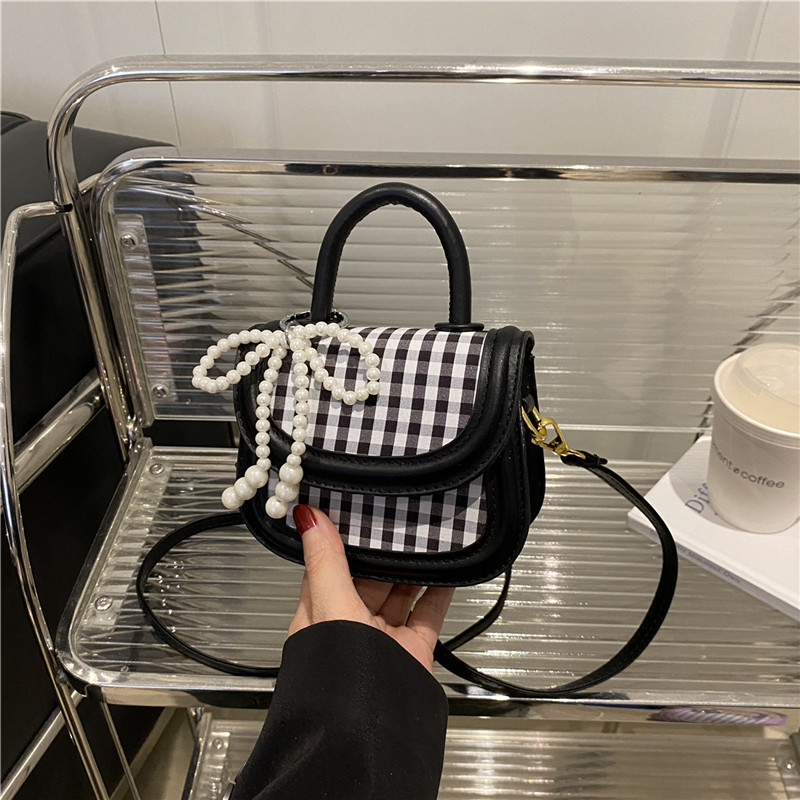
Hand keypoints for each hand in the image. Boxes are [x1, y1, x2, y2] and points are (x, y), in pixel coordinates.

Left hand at [288, 505, 453, 672]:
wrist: (372, 731)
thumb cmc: (339, 673)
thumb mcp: (331, 606)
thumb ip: (325, 562)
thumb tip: (307, 516)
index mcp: (319, 614)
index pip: (327, 566)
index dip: (341, 538)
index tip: (357, 509)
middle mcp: (349, 625)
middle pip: (367, 578)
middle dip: (381, 551)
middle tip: (399, 518)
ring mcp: (381, 639)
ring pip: (398, 594)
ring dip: (411, 569)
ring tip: (425, 538)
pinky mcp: (410, 652)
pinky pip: (426, 615)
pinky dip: (438, 594)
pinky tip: (448, 574)